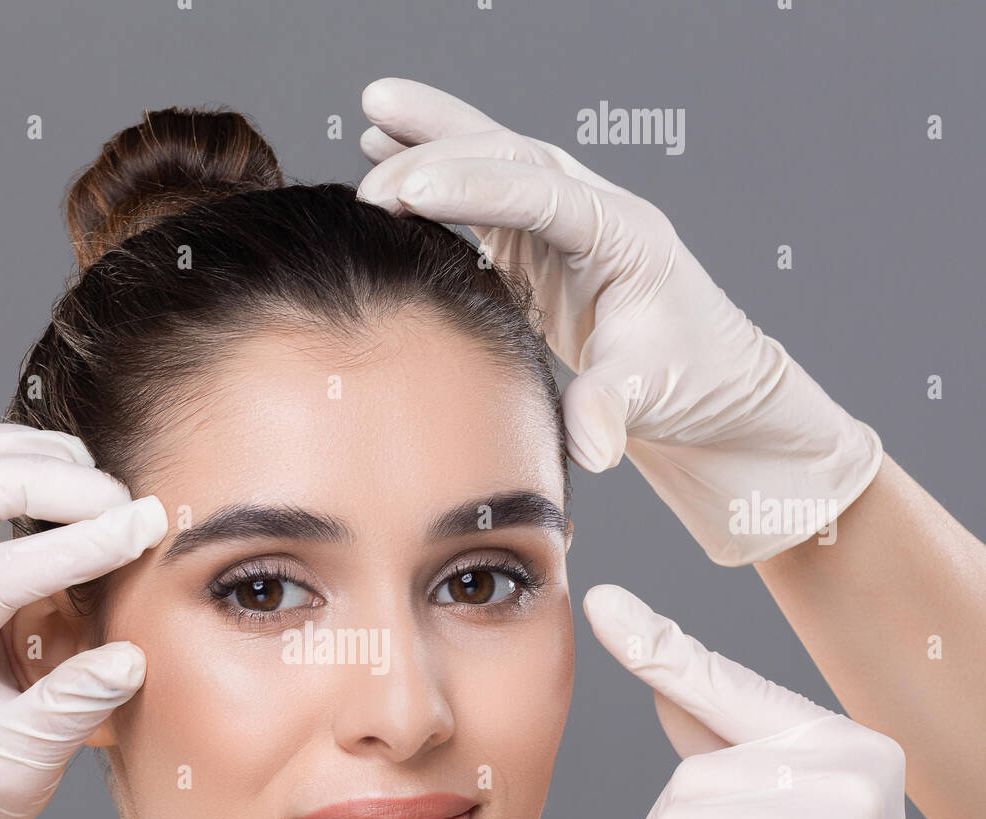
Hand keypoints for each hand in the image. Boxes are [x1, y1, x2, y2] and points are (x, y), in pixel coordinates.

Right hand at [357, 78, 882, 565]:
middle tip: (373, 181)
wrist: (711, 389)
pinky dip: (438, 178)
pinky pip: (482, 201)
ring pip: (493, 163)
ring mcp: (564, 228)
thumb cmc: (694, 380)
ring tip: (374, 111)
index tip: (410, 188)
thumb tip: (588, 442)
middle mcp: (592, 214)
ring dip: (434, 138)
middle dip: (439, 158)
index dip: (473, 185)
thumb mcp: (653, 394)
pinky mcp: (539, 251)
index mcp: (622, 233)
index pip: (539, 189)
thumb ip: (613, 408)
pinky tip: (392, 158)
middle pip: (509, 158)